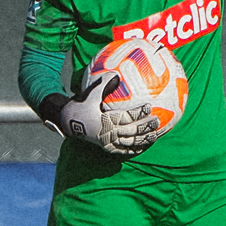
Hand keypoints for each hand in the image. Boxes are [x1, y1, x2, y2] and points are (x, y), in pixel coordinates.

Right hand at [40, 76, 161, 156]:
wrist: (68, 122)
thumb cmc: (81, 105)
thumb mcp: (91, 94)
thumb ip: (104, 84)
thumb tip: (116, 74)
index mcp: (105, 119)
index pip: (126, 117)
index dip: (138, 113)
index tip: (149, 106)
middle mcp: (108, 133)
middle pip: (131, 131)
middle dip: (145, 126)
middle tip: (157, 121)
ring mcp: (108, 142)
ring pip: (129, 143)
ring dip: (143, 139)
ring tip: (155, 135)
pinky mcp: (107, 148)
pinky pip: (123, 151)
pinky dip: (134, 149)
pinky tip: (144, 146)